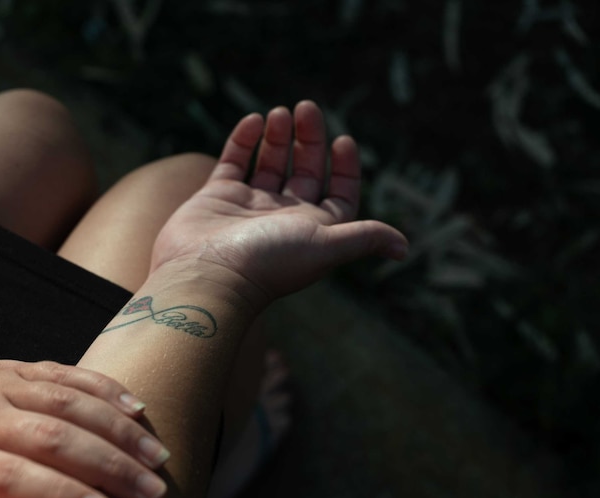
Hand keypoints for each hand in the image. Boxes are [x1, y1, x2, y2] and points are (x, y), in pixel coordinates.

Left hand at [0, 356, 169, 497]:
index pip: (17, 478)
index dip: (63, 497)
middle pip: (55, 439)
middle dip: (110, 466)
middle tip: (153, 492)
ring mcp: (1, 386)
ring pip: (68, 403)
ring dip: (118, 429)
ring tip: (157, 455)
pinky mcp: (12, 367)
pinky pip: (63, 372)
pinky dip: (102, 388)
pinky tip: (137, 406)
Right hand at [151, 101, 407, 308]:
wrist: (207, 275)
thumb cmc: (269, 261)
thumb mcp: (326, 245)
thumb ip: (363, 237)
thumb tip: (404, 248)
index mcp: (312, 229)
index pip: (338, 195)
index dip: (345, 169)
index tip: (343, 140)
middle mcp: (281, 217)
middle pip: (304, 172)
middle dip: (309, 140)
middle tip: (306, 108)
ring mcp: (247, 206)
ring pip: (269, 164)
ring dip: (277, 137)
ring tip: (280, 112)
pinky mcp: (216, 197)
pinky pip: (233, 162)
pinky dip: (243, 141)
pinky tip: (254, 120)